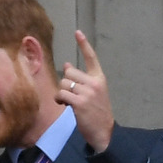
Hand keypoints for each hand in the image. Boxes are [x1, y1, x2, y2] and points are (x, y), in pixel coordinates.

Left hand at [55, 30, 113, 152]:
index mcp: (99, 78)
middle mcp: (95, 83)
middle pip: (69, 73)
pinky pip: (61, 94)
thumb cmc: (95, 111)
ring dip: (61, 92)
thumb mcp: (92, 92)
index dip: (83, 44)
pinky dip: (59, 99)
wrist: (103, 130)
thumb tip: (66, 65)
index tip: (77, 32)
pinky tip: (64, 104)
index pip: (91, 58)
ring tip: (68, 101)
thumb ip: (81, 79)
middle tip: (70, 95)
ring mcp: (88, 92)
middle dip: (65, 83)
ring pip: (63, 83)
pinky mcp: (79, 103)